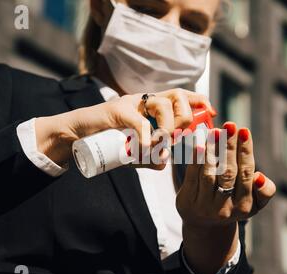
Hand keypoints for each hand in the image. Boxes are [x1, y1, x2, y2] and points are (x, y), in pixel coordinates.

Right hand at [34, 88, 215, 166]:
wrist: (75, 135)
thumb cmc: (105, 141)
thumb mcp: (132, 151)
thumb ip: (149, 157)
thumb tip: (164, 164)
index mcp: (151, 107)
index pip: (181, 96)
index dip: (198, 102)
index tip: (211, 112)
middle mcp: (143, 100)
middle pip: (177, 96)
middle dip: (184, 118)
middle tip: (176, 137)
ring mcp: (130, 103)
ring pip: (161, 105)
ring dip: (167, 128)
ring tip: (159, 144)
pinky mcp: (116, 110)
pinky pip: (139, 121)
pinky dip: (146, 135)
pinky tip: (146, 147)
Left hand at [176, 123, 275, 273]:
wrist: (205, 224)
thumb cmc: (233, 204)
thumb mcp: (255, 203)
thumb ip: (265, 191)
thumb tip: (259, 176)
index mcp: (244, 207)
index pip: (246, 174)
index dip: (245, 151)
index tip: (244, 130)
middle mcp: (225, 209)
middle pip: (228, 173)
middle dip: (229, 147)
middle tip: (230, 125)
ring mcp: (204, 207)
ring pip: (209, 174)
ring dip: (213, 150)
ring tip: (216, 131)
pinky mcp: (187, 202)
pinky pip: (192, 176)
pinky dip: (196, 159)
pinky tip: (200, 143)